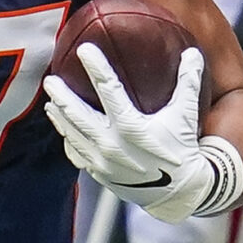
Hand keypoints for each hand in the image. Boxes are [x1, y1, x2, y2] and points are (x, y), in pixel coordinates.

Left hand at [40, 44, 237, 224]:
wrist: (180, 193)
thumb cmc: (183, 149)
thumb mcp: (186, 116)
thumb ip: (188, 83)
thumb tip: (192, 52)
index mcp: (130, 126)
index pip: (108, 90)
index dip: (96, 68)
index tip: (84, 50)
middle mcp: (111, 143)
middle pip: (77, 114)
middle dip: (61, 95)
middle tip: (50, 80)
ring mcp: (101, 160)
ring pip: (72, 134)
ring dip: (59, 117)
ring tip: (50, 103)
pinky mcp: (99, 173)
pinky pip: (76, 154)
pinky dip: (68, 140)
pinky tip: (64, 130)